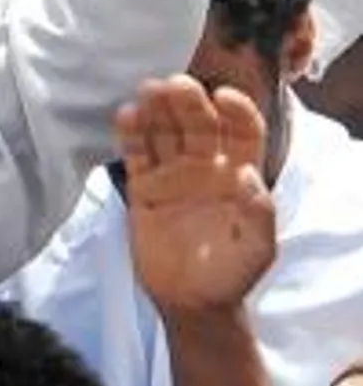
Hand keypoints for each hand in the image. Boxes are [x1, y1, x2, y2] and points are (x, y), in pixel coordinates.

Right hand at [119, 75, 275, 317]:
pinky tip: (126, 115)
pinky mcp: (143, 188)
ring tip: (148, 90)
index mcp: (240, 173)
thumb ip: (258, 212)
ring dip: (157, 110)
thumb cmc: (232, 274)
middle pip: (199, 124)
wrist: (191, 301)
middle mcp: (206, 166)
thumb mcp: (258, 248)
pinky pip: (137, 155)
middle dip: (189, 102)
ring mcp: (173, 174)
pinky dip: (130, 134)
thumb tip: (246, 174)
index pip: (242, 131)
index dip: (236, 112)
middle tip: (175, 85)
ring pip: (165, 132)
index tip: (223, 98)